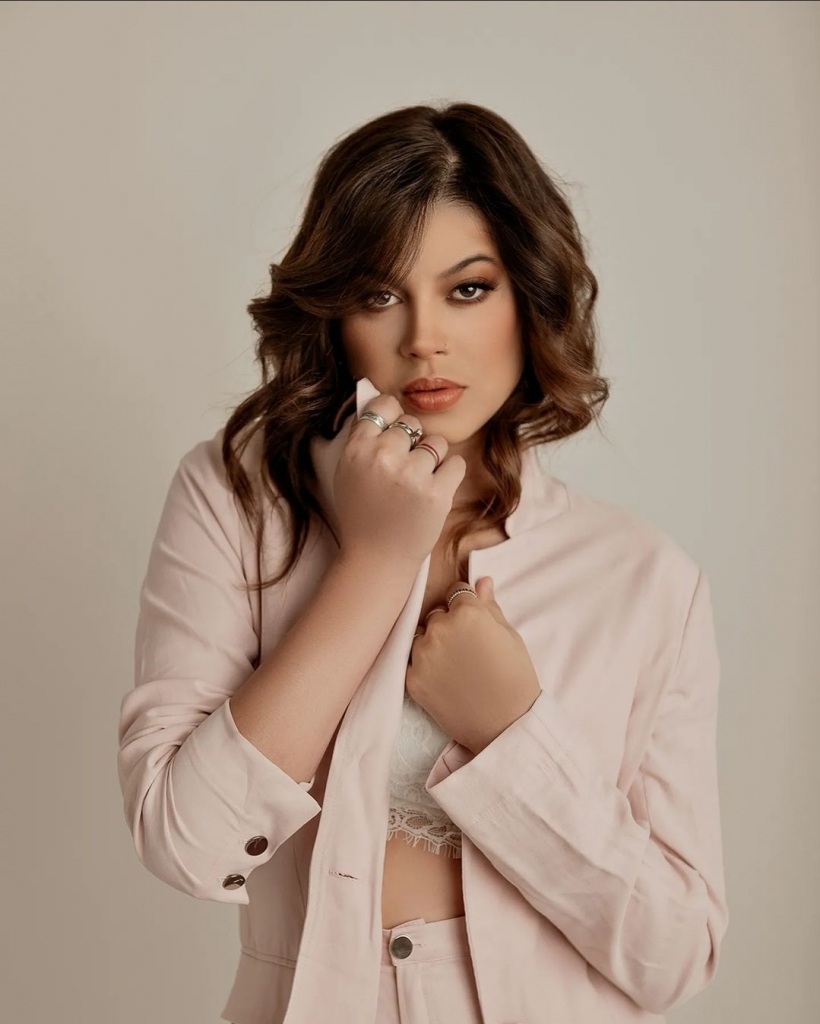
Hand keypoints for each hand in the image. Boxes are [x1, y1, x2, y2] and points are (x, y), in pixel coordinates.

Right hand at [334, 394, 466, 568]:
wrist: (378, 558)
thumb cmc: (363, 515)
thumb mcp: (348, 473)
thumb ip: (363, 441)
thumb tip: (382, 404)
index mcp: (357, 449)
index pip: (384, 406)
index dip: (393, 417)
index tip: (396, 433)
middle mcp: (383, 457)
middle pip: (412, 424)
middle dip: (413, 443)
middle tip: (404, 471)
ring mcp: (411, 475)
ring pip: (437, 443)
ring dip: (433, 459)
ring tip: (418, 483)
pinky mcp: (437, 492)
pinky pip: (457, 462)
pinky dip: (451, 474)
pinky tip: (436, 489)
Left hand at [406, 576, 541, 754]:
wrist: (505, 726)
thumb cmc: (515, 678)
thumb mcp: (509, 637)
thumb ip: (490, 607)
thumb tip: (482, 581)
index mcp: (467, 612)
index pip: (456, 592)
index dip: (465, 606)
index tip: (472, 622)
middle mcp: (440, 627)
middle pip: (437, 614)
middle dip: (448, 624)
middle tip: (466, 648)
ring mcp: (423, 653)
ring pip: (421, 636)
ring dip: (432, 644)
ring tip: (454, 665)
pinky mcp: (412, 678)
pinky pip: (413, 661)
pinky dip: (425, 666)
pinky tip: (444, 679)